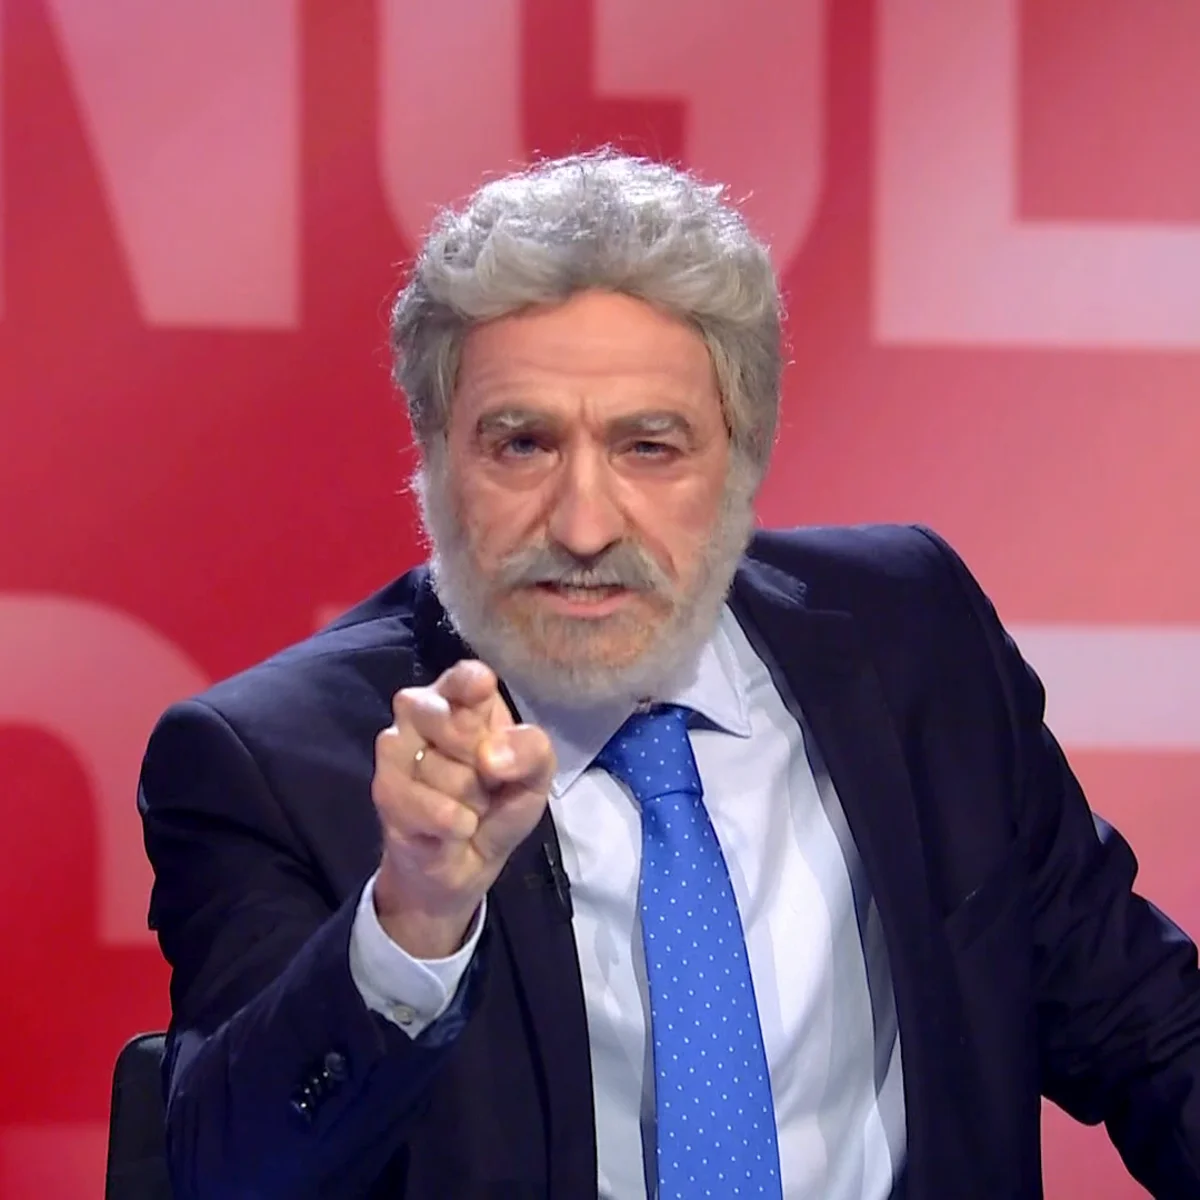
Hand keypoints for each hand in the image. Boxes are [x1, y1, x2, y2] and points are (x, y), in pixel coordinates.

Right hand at [370, 659, 554, 957]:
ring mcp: (395, 746)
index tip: (482, 689)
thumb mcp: (534, 778)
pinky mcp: (384, 789)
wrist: (463, 865)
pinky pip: (429, 805)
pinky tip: (455, 828)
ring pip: (445, 771)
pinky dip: (453, 823)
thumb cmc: (499, 804)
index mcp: (462, 698)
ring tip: (466, 806)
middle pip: (458, 725)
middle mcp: (421, 710)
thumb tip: (491, 756)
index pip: (464, 676)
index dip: (471, 683)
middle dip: (484, 765)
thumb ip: (531, 752)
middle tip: (485, 781)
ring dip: (469, 801)